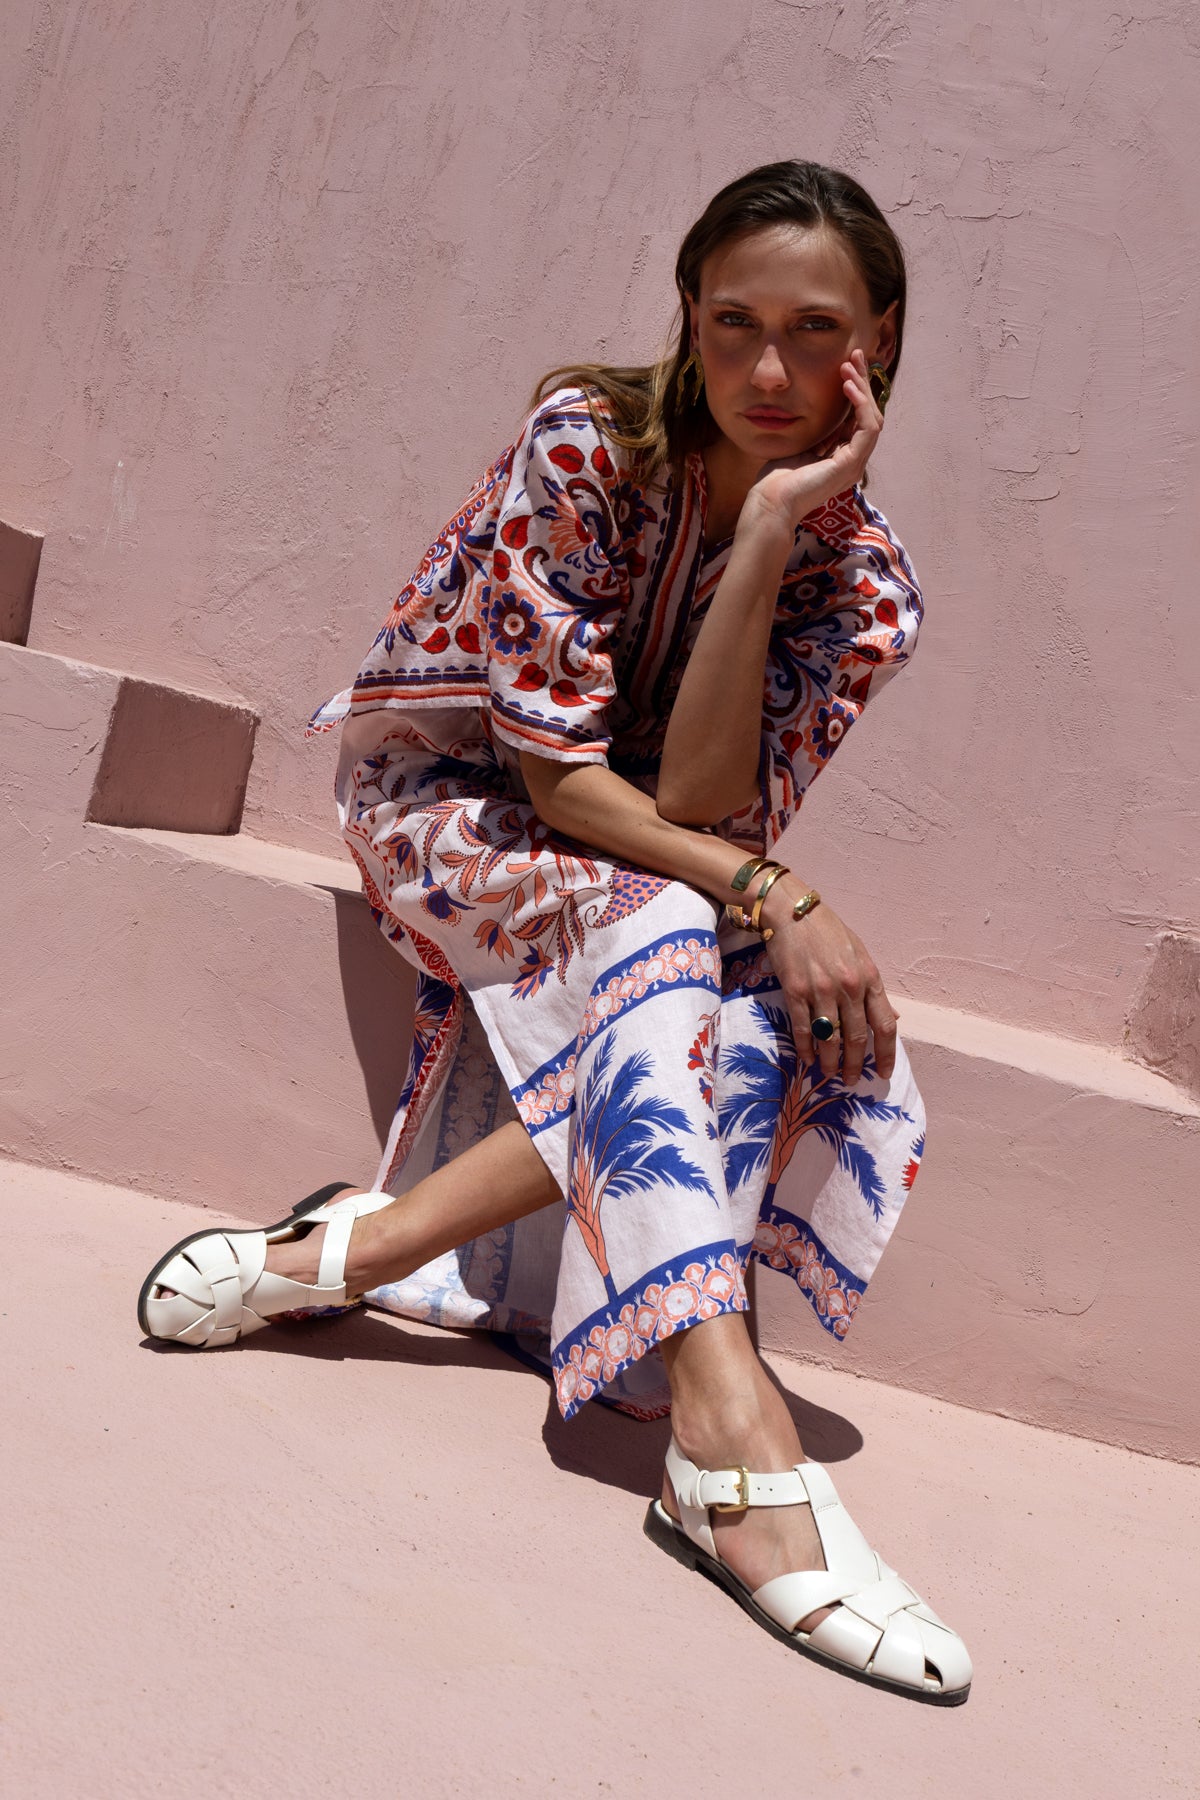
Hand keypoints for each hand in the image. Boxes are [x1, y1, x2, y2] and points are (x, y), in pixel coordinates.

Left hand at [737, 350, 883, 542]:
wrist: (771, 501)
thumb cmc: (778, 478)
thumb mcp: (800, 443)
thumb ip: (816, 429)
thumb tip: (816, 406)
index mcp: (842, 457)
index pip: (857, 418)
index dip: (855, 390)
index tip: (846, 365)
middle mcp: (853, 460)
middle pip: (868, 414)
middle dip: (863, 383)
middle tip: (856, 355)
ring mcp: (855, 464)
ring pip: (872, 418)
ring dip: (863, 389)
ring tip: (849, 366)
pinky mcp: (852, 464)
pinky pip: (868, 427)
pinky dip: (860, 404)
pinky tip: (848, 386)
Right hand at [760, 878, 898, 1086]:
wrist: (793, 912)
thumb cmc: (829, 932)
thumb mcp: (860, 955)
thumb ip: (874, 989)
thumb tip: (891, 1018)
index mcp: (869, 977)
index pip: (884, 1025)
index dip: (885, 1053)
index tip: (883, 1072)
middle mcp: (848, 986)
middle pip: (856, 1037)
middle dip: (854, 1064)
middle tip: (850, 1080)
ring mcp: (821, 990)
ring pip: (829, 1038)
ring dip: (830, 1062)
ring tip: (829, 1074)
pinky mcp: (795, 991)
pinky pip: (803, 1028)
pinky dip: (806, 1048)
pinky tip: (807, 1059)